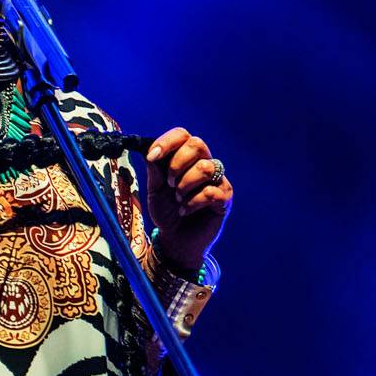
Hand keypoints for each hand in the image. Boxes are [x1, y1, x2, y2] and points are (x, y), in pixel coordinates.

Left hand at [140, 127, 231, 268]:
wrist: (175, 240)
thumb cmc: (167, 212)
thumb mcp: (154, 190)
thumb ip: (154, 171)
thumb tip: (150, 152)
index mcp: (185, 158)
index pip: (182, 135)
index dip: (167, 142)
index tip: (152, 157)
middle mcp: (204, 164)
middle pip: (198, 144)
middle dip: (177, 163)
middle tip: (169, 183)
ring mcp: (217, 180)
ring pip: (205, 167)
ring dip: (185, 184)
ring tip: (178, 199)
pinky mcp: (224, 198)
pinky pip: (212, 191)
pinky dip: (193, 202)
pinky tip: (185, 211)